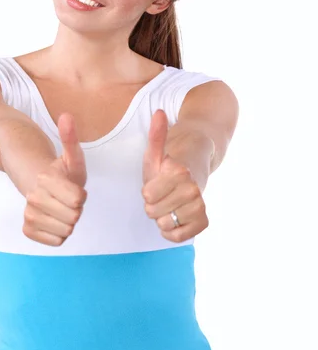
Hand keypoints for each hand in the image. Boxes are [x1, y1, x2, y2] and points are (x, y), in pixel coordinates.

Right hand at [22, 113, 87, 245]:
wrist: (36, 182)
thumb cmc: (59, 170)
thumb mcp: (71, 155)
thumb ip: (70, 138)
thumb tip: (66, 115)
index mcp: (48, 178)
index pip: (78, 200)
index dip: (80, 195)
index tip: (72, 187)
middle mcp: (35, 197)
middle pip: (73, 218)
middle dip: (74, 209)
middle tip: (66, 198)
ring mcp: (30, 214)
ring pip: (66, 232)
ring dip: (67, 222)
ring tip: (60, 207)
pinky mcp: (27, 228)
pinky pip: (56, 241)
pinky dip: (58, 233)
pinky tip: (54, 219)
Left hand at [142, 109, 208, 241]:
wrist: (196, 172)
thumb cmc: (171, 161)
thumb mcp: (158, 150)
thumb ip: (156, 134)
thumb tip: (159, 112)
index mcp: (178, 171)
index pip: (146, 195)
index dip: (147, 190)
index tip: (157, 181)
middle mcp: (192, 189)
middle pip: (152, 212)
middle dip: (153, 203)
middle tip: (163, 193)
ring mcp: (199, 206)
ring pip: (164, 225)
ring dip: (162, 216)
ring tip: (169, 203)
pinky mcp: (203, 222)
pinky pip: (178, 237)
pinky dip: (172, 231)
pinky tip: (175, 217)